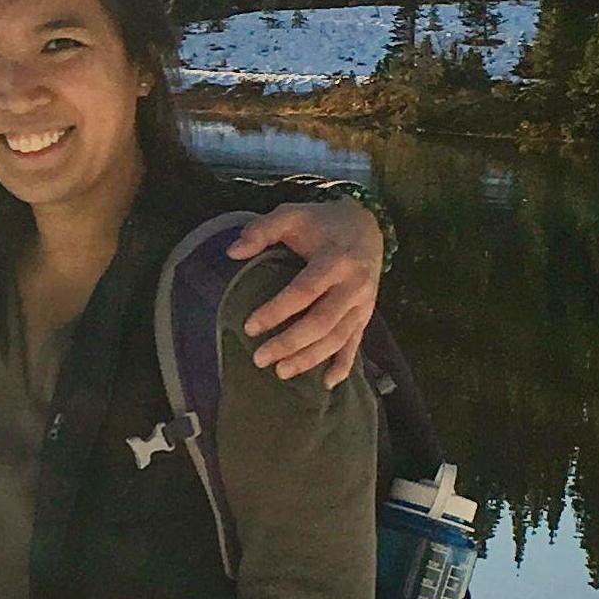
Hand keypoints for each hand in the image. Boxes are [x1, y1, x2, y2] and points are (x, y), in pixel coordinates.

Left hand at [228, 197, 383, 387]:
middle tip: (260, 359)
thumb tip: (232, 253)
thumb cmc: (321, 222)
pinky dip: (343, 365)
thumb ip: (261, 230)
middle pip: (321, 322)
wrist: (367, 224)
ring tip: (282, 371)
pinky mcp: (367, 314)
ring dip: (310, 358)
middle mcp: (353, 286)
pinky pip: (356, 343)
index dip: (276, 311)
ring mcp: (363, 304)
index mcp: (334, 261)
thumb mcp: (291, 215)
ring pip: (338, 338)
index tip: (249, 327)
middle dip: (290, 343)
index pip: (303, 292)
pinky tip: (328, 383)